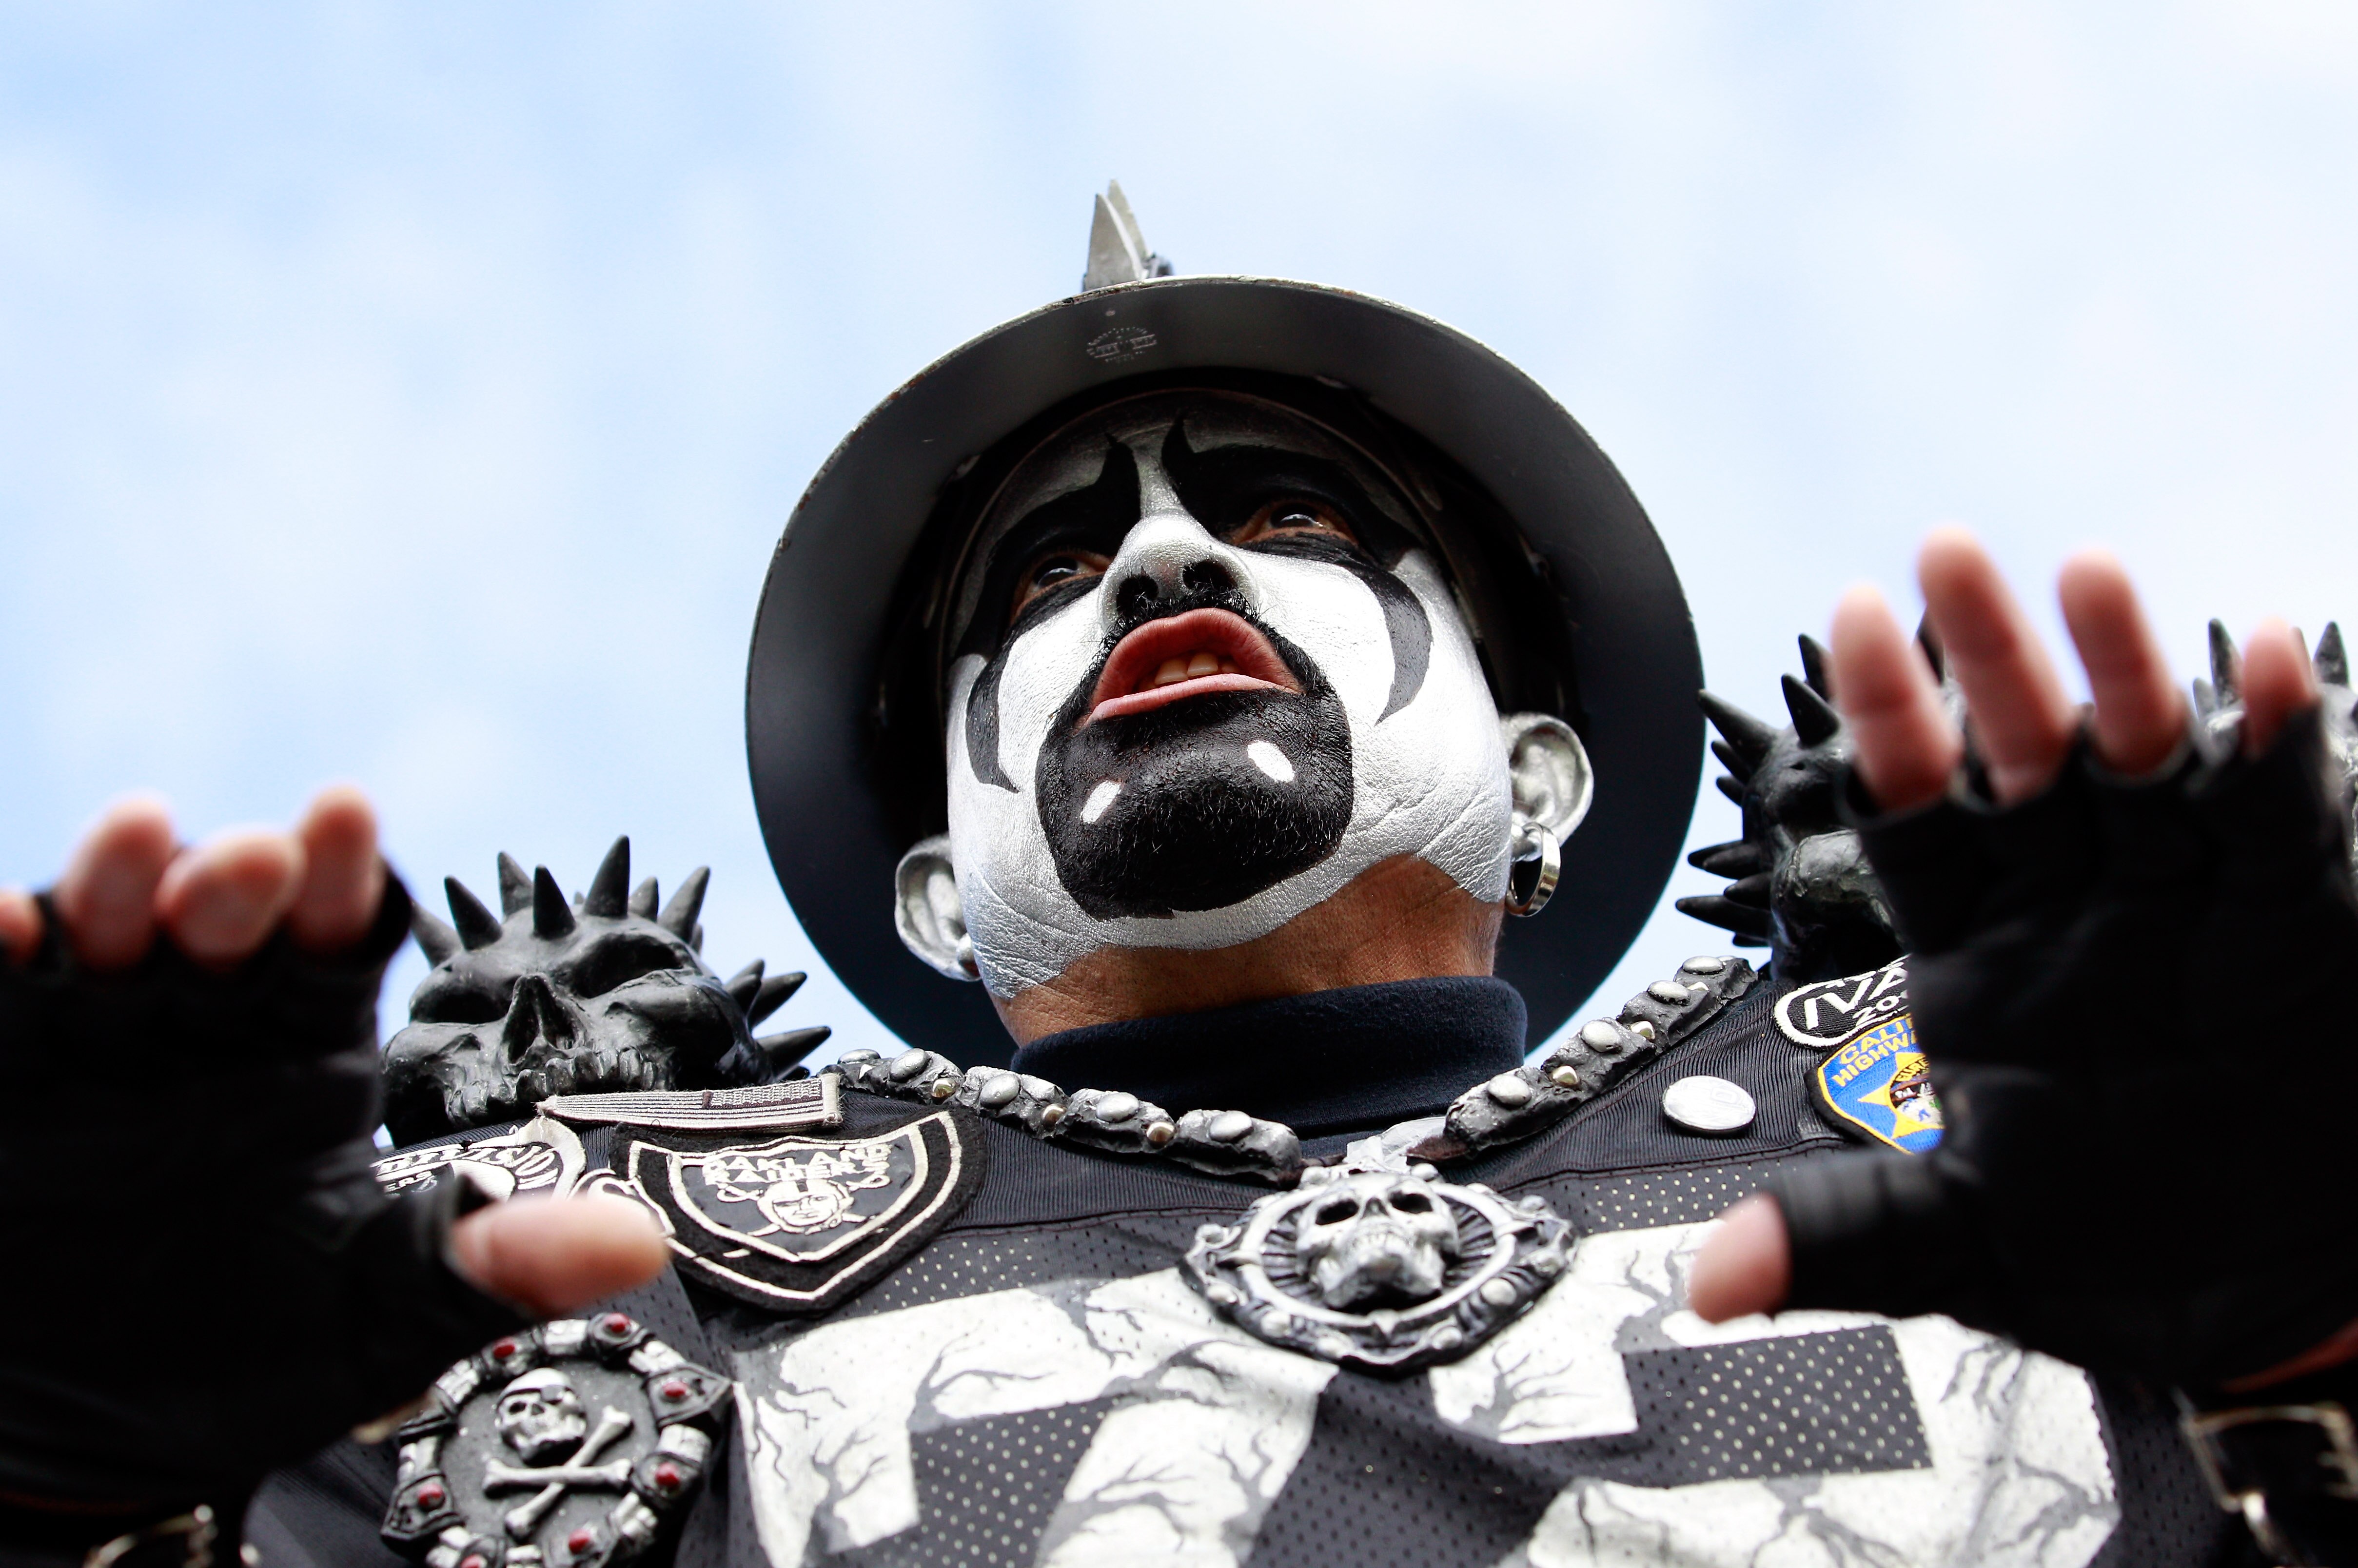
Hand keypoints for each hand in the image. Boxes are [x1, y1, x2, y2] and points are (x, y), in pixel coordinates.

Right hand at [0, 789, 663, 1510]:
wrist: (93, 1442)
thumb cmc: (252, 1354)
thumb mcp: (384, 1311)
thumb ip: (496, 1264)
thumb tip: (639, 1245)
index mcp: (306, 1051)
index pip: (339, 940)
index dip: (343, 879)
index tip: (347, 817)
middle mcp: (202, 1025)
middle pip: (225, 922)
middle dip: (236, 879)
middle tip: (250, 857)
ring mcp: (92, 1048)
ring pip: (106, 937)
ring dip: (116, 881)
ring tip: (136, 839)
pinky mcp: (0, 1078)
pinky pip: (1, 1001)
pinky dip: (2, 955)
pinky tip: (8, 923)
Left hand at [1692, 529, 2355, 1389]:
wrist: (2272, 1306)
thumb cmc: (2120, 1256)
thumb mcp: (1962, 1246)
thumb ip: (1840, 1237)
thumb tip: (1712, 1284)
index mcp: (1981, 956)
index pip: (1916, 817)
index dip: (1892, 726)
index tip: (1853, 624)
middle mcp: (2075, 906)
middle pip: (2021, 761)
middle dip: (1989, 662)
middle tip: (1947, 554)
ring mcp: (2184, 902)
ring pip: (2142, 762)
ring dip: (2118, 670)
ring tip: (2087, 576)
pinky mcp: (2293, 919)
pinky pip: (2277, 816)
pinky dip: (2273, 743)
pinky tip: (2260, 658)